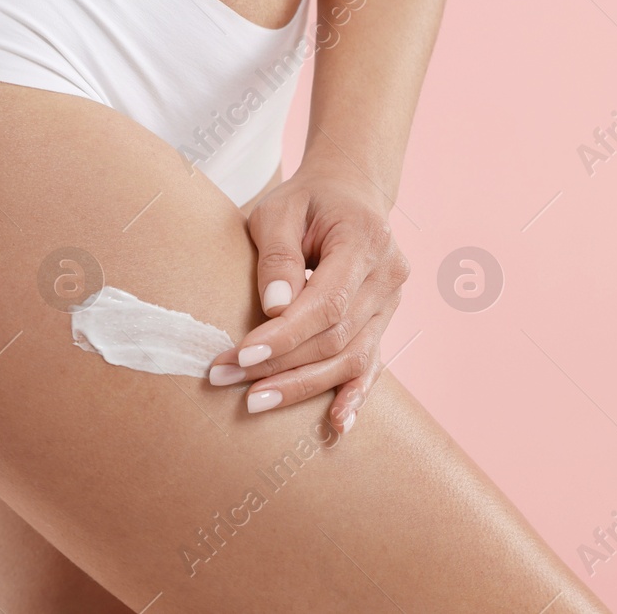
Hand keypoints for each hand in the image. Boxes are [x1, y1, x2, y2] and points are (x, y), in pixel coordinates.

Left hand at [208, 157, 408, 432]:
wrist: (350, 192)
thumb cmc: (307, 200)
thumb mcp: (280, 209)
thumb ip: (278, 255)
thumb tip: (275, 307)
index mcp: (366, 240)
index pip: (327, 303)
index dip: (284, 336)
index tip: (241, 355)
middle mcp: (388, 275)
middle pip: (337, 336)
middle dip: (280, 364)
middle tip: (225, 378)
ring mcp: (391, 302)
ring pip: (352, 358)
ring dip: (302, 386)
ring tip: (254, 402)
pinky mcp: (384, 321)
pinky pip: (371, 365)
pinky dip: (353, 396)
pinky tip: (336, 425)